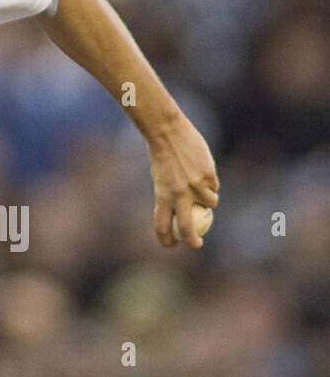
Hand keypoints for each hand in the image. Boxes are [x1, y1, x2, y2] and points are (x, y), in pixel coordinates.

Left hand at [147, 116, 219, 247]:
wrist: (167, 131)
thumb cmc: (161, 154)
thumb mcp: (161, 179)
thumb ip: (171, 195)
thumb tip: (182, 212)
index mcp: (162, 195)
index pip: (162, 225)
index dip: (166, 239)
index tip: (171, 245)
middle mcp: (179, 194)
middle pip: (187, 227)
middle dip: (192, 241)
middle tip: (196, 244)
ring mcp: (196, 186)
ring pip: (211, 204)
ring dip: (209, 201)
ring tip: (200, 186)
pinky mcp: (209, 176)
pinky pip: (215, 187)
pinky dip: (212, 185)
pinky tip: (204, 172)